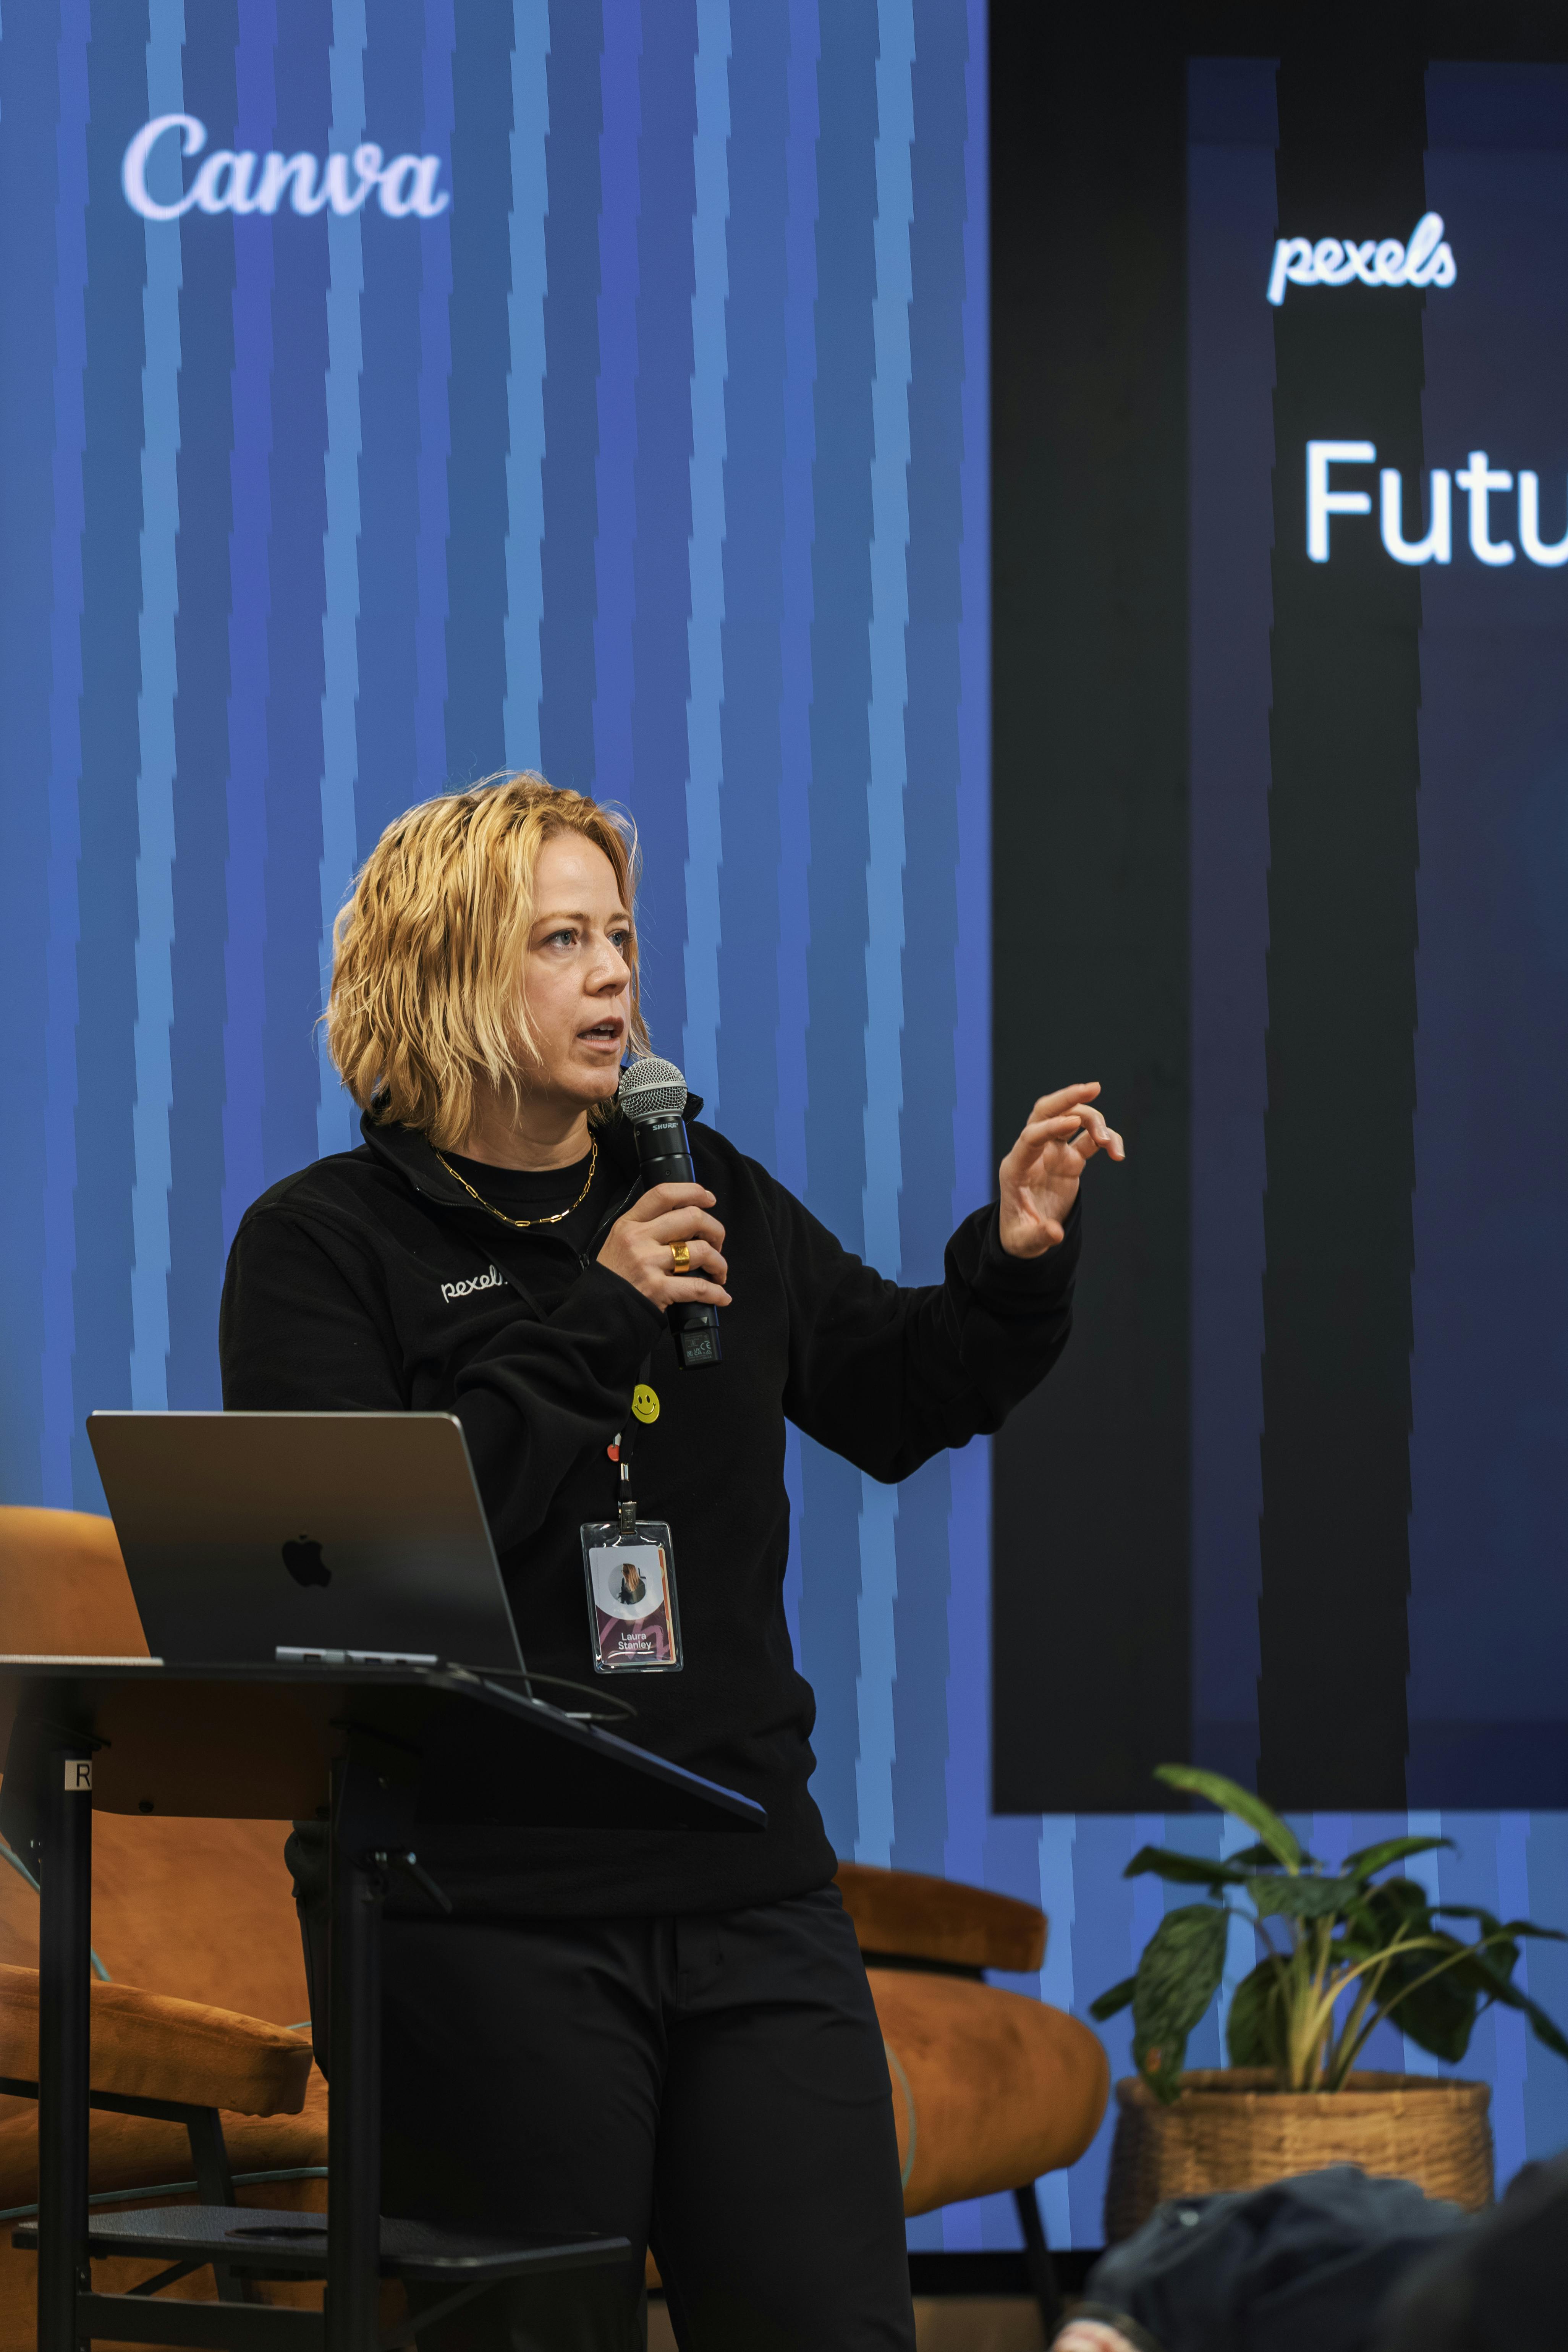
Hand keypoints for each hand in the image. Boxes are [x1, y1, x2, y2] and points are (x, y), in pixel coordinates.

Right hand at [597, 1183, 731, 1308]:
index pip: (664, 1194)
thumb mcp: (621, 1240)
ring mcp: (647, 1263)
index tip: (709, 1199)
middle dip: (715, 1230)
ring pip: (700, 1251)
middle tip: (718, 1242)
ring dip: (719, 1262)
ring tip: (718, 1271)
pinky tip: (722, 1296)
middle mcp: (638, 1239)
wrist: (599, 1309)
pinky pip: (698, 1287)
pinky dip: (717, 1293)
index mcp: (630, 1223)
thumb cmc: (615, 1275)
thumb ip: (648, 1226)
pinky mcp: (657, 1289)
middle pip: (691, 1218)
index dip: (693, 1191)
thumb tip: (687, 1219)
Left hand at [998, 1082, 1123, 1257]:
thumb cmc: (1019, 1235)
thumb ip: (1039, 1236)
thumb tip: (1054, 1233)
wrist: (1025, 1234)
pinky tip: (1118, 1153)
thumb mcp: (1024, 1242)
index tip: (1074, 1122)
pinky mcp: (1069, 1159)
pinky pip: (1089, 1140)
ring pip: (1072, 1120)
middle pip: (1046, 1112)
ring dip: (1095, 1123)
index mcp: (1016, 1168)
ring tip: (1111, 1146)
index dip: (1051, 1127)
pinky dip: (1106, 1139)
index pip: (1031, 1137)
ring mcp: (1052, 1153)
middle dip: (1069, 1097)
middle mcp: (1034, 1153)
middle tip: (1095, 1087)